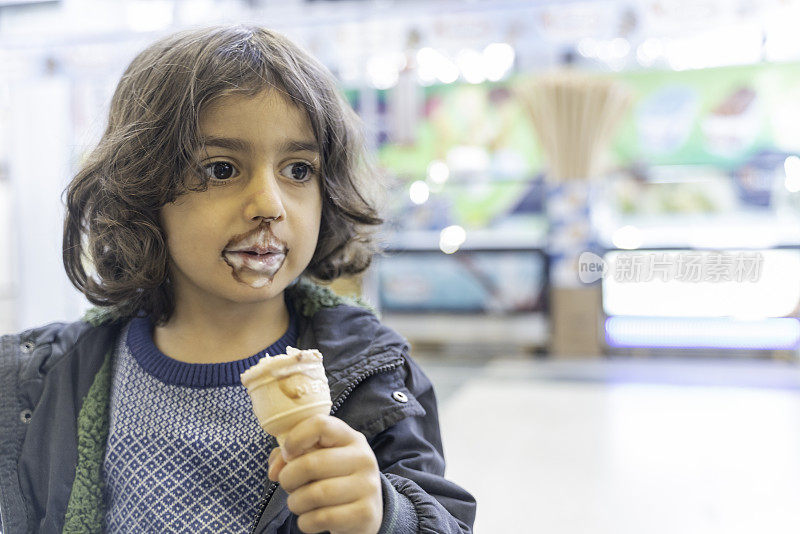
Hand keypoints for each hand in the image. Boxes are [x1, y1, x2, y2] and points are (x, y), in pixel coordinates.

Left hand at [268, 414, 382, 533]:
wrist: (364, 513)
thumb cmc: (333, 480)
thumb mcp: (318, 459)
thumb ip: (291, 456)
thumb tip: (274, 471)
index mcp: (351, 438)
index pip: (320, 425)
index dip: (295, 438)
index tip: (287, 454)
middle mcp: (363, 458)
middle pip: (311, 463)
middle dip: (288, 478)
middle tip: (288, 484)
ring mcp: (367, 486)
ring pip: (315, 495)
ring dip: (295, 503)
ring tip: (298, 503)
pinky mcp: (365, 513)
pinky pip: (322, 518)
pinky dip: (306, 522)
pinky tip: (310, 519)